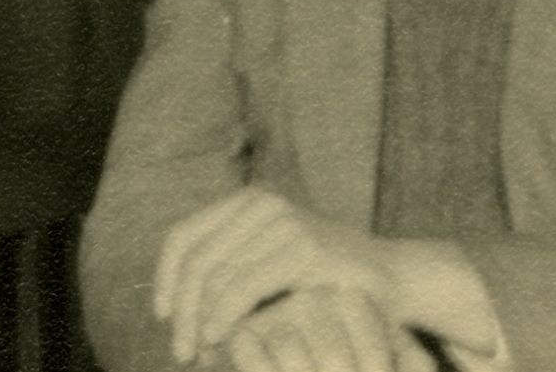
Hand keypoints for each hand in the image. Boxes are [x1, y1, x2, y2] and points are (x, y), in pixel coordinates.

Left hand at [156, 188, 393, 364]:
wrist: (393, 282)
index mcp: (250, 201)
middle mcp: (263, 203)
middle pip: (196, 259)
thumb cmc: (325, 284)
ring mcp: (284, 222)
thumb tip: (171, 303)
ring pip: (214, 276)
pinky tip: (218, 339)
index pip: (185, 235)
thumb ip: (228, 271)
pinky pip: (241, 286)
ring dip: (199, 322)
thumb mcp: (269, 267)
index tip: (162, 315)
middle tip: (180, 350)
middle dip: (181, 310)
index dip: (165, 276)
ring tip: (198, 353)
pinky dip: (222, 317)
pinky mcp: (302, 248)